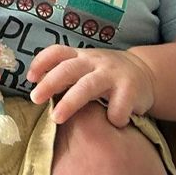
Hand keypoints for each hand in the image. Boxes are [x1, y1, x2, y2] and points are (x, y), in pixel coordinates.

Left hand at [28, 45, 155, 126]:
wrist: (145, 72)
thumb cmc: (107, 74)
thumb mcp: (87, 67)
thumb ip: (67, 73)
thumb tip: (38, 88)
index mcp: (82, 55)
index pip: (58, 51)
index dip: (41, 62)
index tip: (30, 78)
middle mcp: (95, 61)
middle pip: (68, 69)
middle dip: (49, 83)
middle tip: (34, 98)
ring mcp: (112, 74)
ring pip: (87, 86)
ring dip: (70, 102)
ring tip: (56, 117)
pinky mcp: (130, 90)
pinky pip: (116, 108)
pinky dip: (111, 118)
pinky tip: (113, 123)